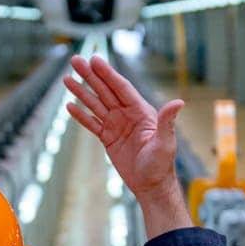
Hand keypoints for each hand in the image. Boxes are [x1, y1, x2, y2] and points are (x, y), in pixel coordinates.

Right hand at [64, 55, 184, 203]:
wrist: (151, 185)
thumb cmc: (161, 165)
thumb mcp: (165, 143)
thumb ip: (167, 122)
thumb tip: (178, 103)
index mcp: (141, 111)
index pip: (121, 88)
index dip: (107, 74)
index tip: (95, 60)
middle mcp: (127, 114)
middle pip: (105, 91)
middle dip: (90, 76)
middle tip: (75, 60)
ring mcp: (116, 125)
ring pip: (95, 104)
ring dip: (81, 92)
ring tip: (66, 79)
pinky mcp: (108, 138)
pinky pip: (92, 124)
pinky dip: (81, 115)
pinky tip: (69, 106)